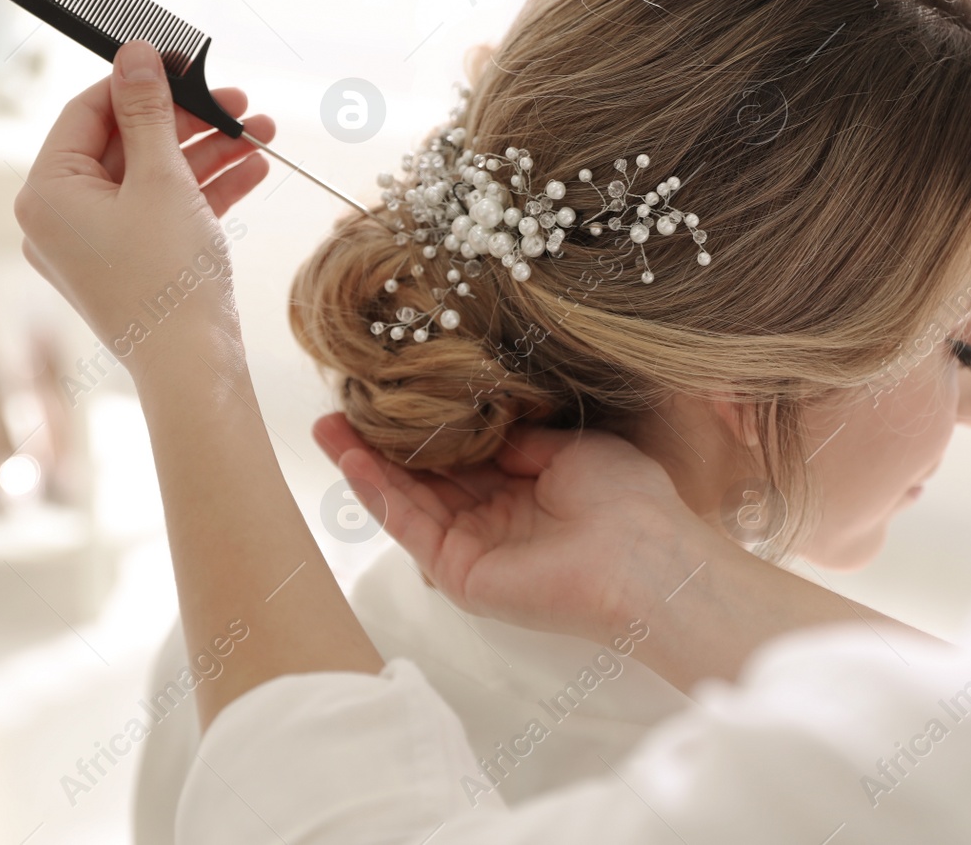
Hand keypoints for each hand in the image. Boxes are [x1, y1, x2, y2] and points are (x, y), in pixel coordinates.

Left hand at [15, 41, 273, 377]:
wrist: (193, 367)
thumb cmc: (168, 281)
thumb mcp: (162, 179)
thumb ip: (148, 112)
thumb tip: (136, 57)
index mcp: (47, 194)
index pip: (87, 112)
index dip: (139, 82)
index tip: (181, 63)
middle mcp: (60, 219)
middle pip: (125, 144)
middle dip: (189, 122)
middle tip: (237, 101)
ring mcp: (95, 245)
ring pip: (152, 178)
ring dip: (208, 153)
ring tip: (260, 133)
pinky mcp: (129, 265)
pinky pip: (162, 212)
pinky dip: (203, 191)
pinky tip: (252, 170)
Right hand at [313, 414, 718, 645]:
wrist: (643, 554)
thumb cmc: (626, 498)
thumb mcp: (570, 446)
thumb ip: (518, 437)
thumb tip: (480, 416)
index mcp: (529, 490)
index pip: (463, 457)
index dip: (426, 428)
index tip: (390, 395)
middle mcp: (497, 521)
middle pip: (426, 478)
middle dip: (381, 444)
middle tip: (339, 408)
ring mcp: (476, 549)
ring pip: (408, 502)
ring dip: (365, 466)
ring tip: (327, 427)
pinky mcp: (461, 574)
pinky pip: (412, 529)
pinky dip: (379, 495)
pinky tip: (352, 461)